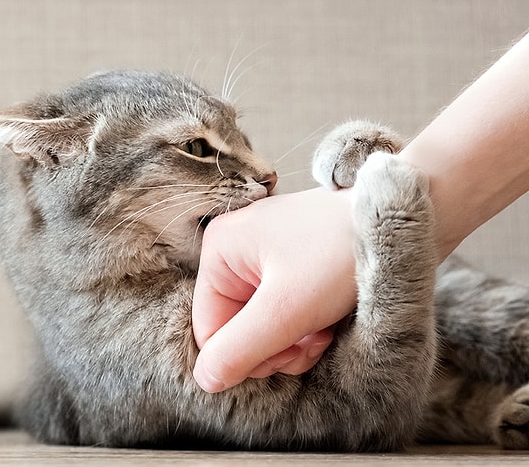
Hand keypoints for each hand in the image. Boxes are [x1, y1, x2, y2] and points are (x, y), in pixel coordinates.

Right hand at [192, 188, 357, 392]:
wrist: (397, 223)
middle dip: (275, 347)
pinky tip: (326, 319)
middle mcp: (235, 250)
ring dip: (292, 341)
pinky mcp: (286, 264)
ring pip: (260, 326)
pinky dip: (303, 325)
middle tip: (310, 341)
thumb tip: (205, 379)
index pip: (210, 331)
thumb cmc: (342, 252)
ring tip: (322, 328)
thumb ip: (239, 349)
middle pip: (236, 329)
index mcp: (220, 250)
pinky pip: (280, 312)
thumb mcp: (287, 309)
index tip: (289, 353)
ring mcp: (261, 256)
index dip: (246, 356)